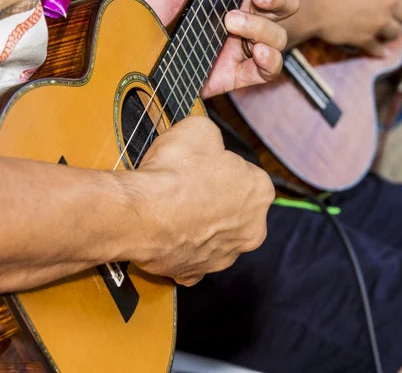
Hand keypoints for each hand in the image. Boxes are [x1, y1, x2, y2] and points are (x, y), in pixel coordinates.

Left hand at [122, 0, 297, 98]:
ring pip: (279, 35)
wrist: (121, 52)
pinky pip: (268, 70)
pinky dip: (270, 60)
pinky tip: (255, 52)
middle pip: (286, 1)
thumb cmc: (137, 10)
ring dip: (264, 27)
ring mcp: (241, 44)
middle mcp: (243, 12)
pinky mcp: (235, 73)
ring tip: (231, 23)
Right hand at [123, 116, 273, 285]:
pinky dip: (180, 249)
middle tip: (188, 188)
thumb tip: (210, 142)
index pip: (247, 175)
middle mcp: (252, 229)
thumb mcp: (199, 128)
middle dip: (216, 200)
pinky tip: (166, 235)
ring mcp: (225, 255)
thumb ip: (214, 138)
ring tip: (173, 210)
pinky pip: (191, 259)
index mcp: (260, 191)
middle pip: (236, 209)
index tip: (203, 166)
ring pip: (215, 237)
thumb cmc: (174, 171)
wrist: (141, 213)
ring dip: (200, 226)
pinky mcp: (196, 273)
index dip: (222, 167)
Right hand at [297, 0, 401, 56]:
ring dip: (389, 33)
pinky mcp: (367, 40)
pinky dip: (378, 51)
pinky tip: (379, 52)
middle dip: (397, 16)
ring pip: (396, 33)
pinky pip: (378, 49)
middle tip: (387, 18)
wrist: (312, 4)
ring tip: (381, 32)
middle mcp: (389, 2)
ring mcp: (379, 23)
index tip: (389, 3)